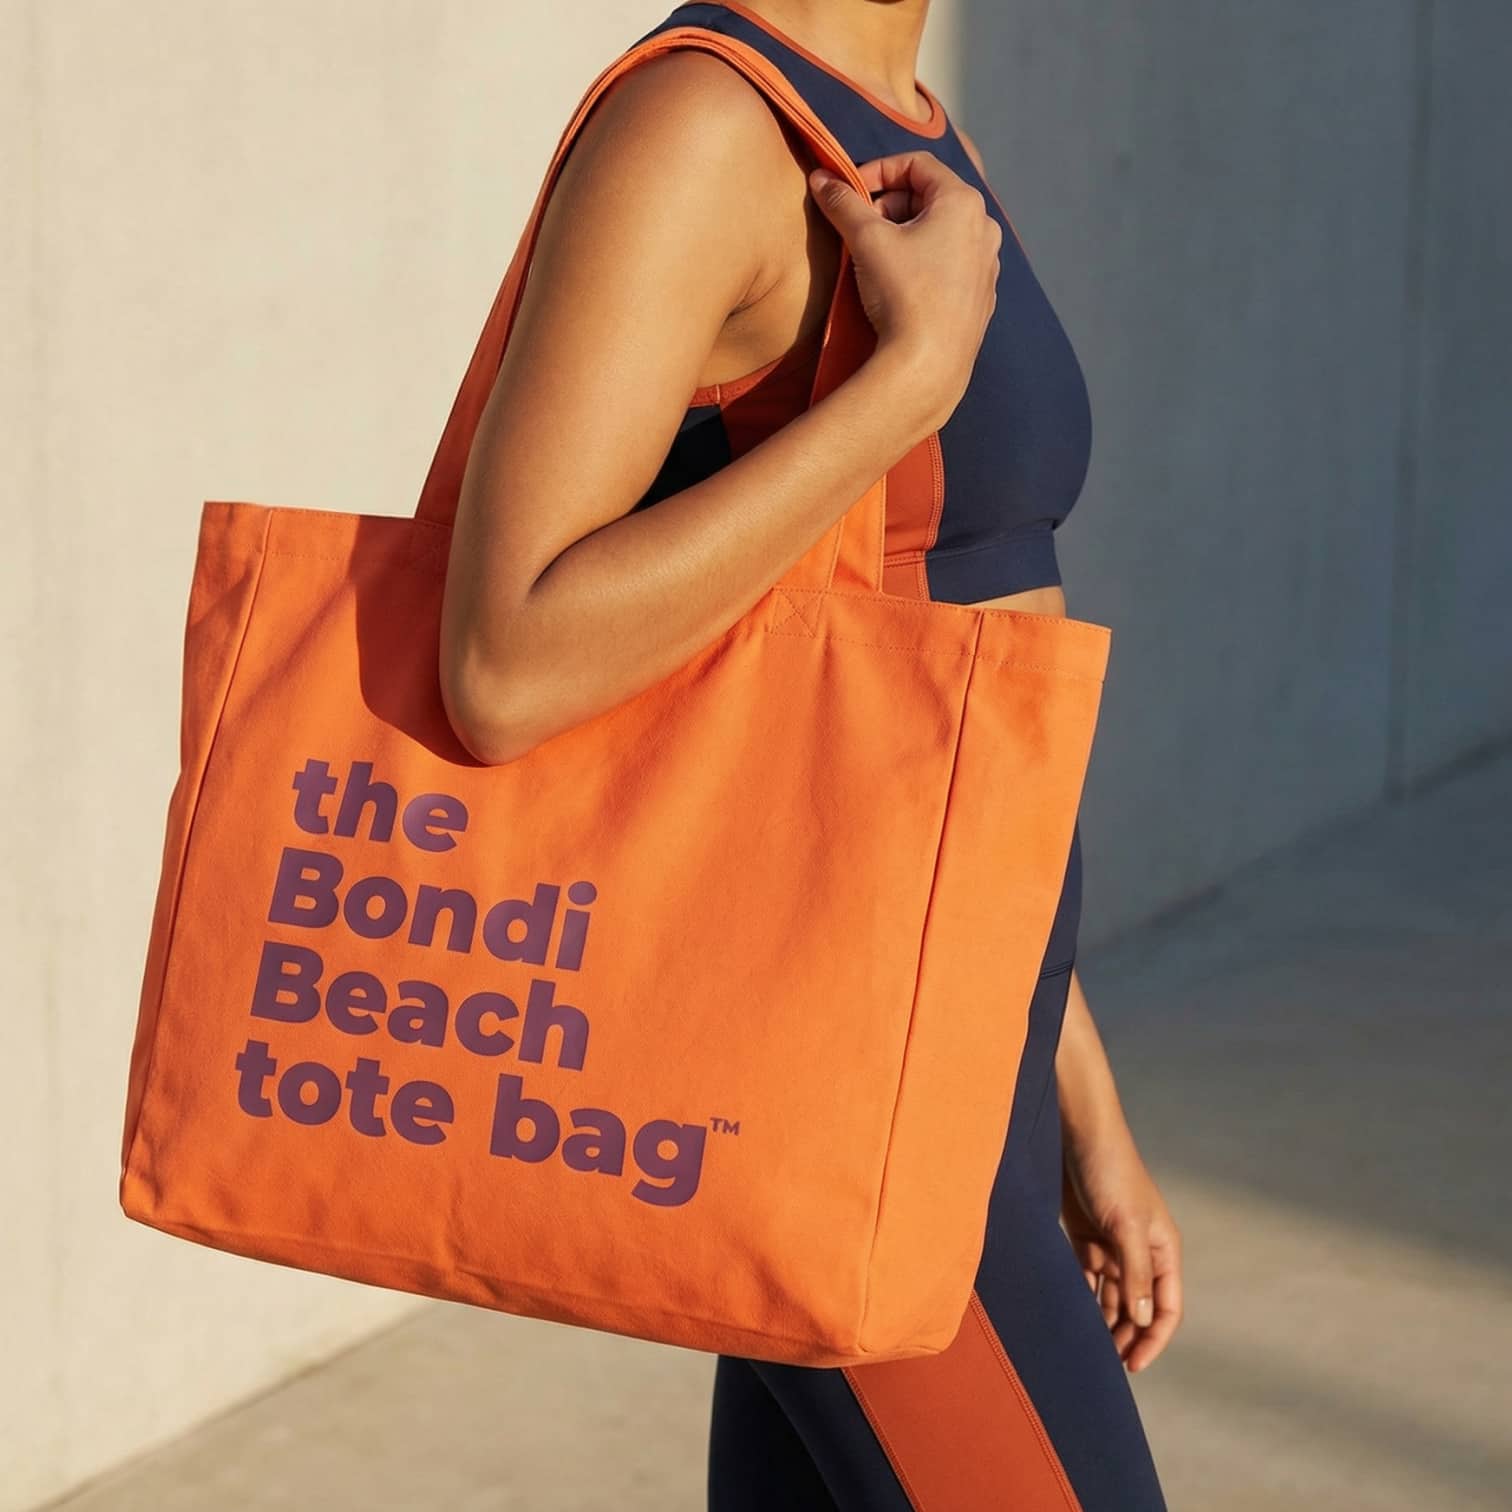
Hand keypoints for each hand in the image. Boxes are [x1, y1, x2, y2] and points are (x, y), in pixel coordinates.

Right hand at [806, 151, 1000, 431]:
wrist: (928, 365)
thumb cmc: (904, 294)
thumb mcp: (866, 239)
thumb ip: (843, 203)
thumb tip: (820, 178)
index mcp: (963, 203)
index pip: (917, 165)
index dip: (878, 170)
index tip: (852, 191)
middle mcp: (984, 228)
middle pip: (929, 198)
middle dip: (890, 207)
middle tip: (861, 228)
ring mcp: (987, 265)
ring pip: (940, 233)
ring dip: (905, 235)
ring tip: (878, 259)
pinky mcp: (981, 298)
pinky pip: (949, 265)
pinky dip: (923, 263)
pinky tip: (901, 286)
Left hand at [1060, 1122, 1183, 1372]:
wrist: (1077, 1134)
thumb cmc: (1110, 1171)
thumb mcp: (1126, 1223)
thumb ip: (1134, 1271)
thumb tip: (1141, 1318)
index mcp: (1162, 1250)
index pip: (1166, 1307)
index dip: (1153, 1338)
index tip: (1134, 1365)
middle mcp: (1140, 1253)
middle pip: (1138, 1308)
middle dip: (1127, 1337)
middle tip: (1104, 1367)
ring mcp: (1112, 1248)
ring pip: (1112, 1299)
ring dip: (1104, 1323)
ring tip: (1087, 1352)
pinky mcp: (1084, 1239)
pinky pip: (1087, 1281)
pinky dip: (1082, 1300)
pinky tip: (1071, 1320)